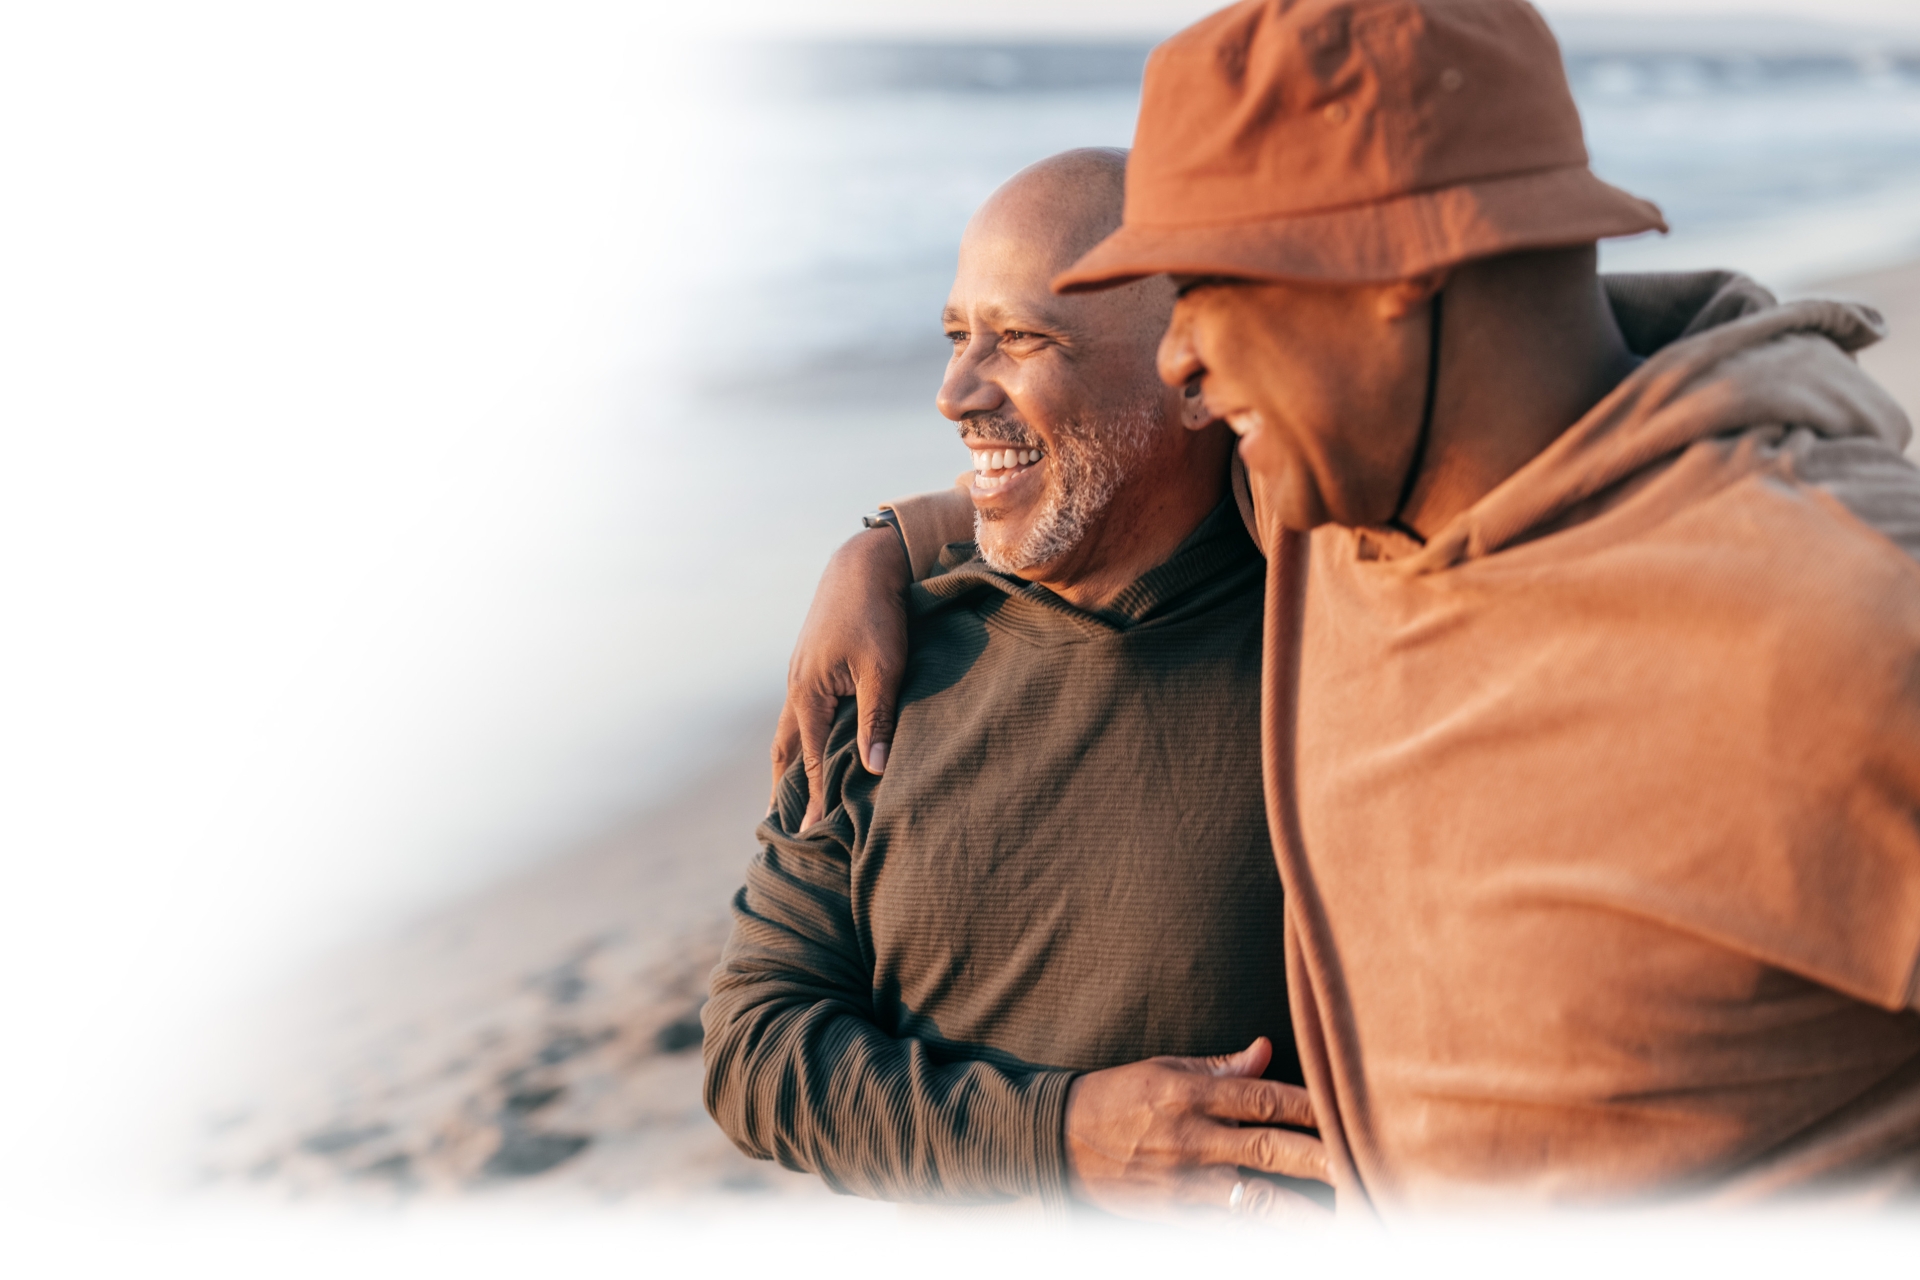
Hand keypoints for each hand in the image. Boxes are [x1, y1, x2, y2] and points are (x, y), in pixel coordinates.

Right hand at [771, 525, 911, 826]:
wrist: (861, 565)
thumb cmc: (877, 615)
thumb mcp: (884, 670)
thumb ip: (878, 719)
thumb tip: (875, 767)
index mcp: (809, 695)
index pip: (812, 761)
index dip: (814, 799)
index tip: (812, 834)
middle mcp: (796, 689)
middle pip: (786, 750)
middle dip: (785, 787)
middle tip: (780, 823)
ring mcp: (800, 676)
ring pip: (789, 730)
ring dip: (788, 762)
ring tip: (787, 792)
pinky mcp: (810, 665)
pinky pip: (799, 712)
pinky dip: (799, 737)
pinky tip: (810, 743)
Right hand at [1064, 1037, 1329, 1223]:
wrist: (1056, 1140)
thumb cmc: (1115, 1098)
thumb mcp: (1163, 1070)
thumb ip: (1220, 1067)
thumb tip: (1267, 1050)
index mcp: (1192, 1093)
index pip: (1265, 1097)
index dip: (1311, 1105)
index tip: (1350, 1110)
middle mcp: (1193, 1137)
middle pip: (1270, 1149)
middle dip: (1322, 1161)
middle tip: (1366, 1170)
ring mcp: (1184, 1180)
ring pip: (1256, 1200)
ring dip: (1304, 1213)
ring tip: (1346, 1221)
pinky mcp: (1175, 1213)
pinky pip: (1228, 1230)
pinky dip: (1261, 1237)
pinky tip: (1293, 1242)